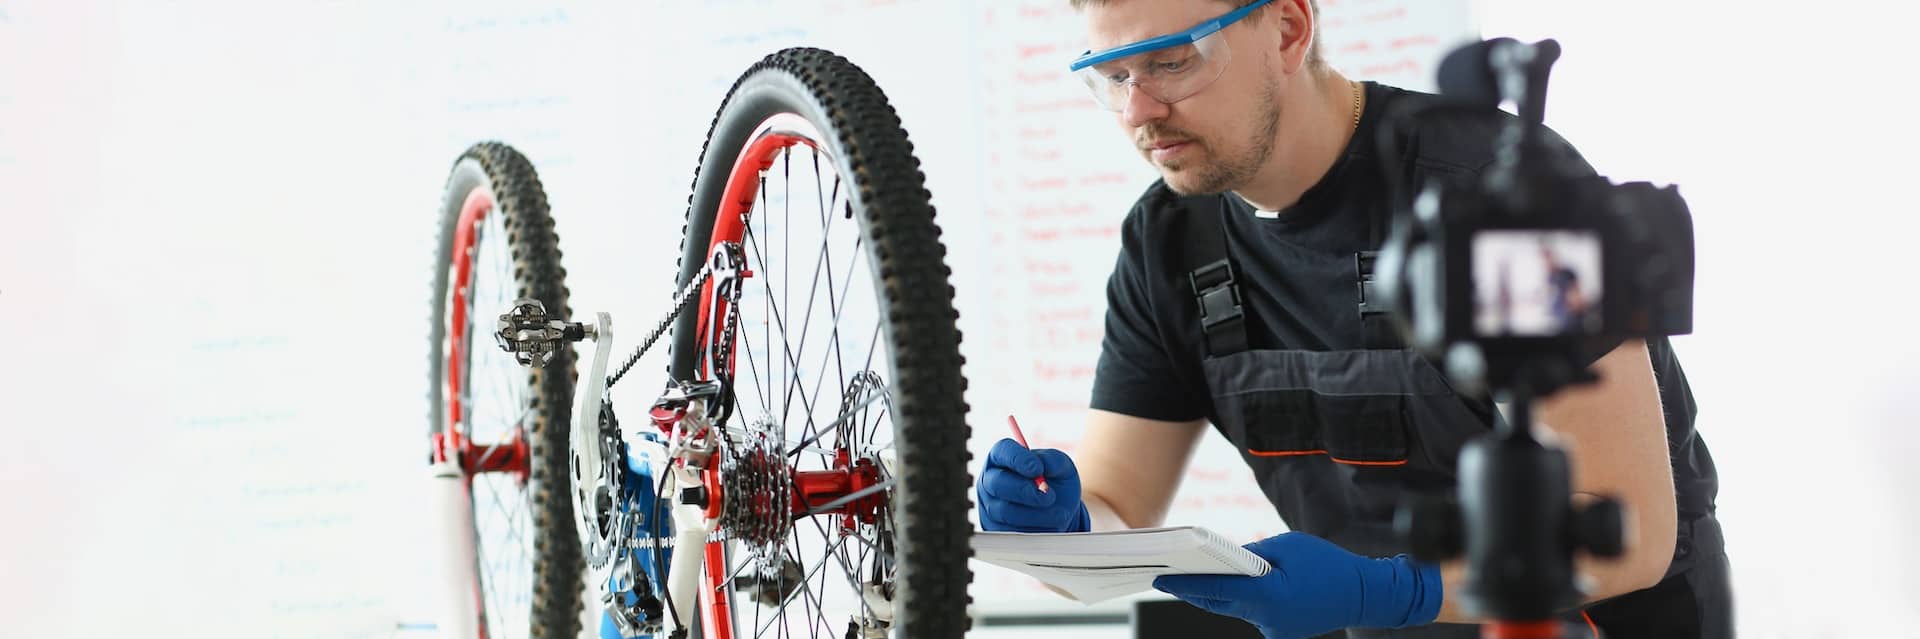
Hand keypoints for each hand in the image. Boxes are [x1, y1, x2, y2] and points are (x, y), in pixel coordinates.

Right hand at [977, 438, 1089, 532]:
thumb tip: (1044, 464)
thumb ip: (1054, 460)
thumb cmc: (1055, 482)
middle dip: (1025, 490)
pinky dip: (1033, 529)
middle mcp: (992, 480)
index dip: (1018, 459)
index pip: (1003, 451)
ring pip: (1005, 510)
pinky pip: (1010, 531)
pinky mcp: (996, 529)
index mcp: (1004, 457)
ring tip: (1058, 513)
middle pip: (997, 483)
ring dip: (1034, 513)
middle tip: (1048, 496)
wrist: (1058, 510)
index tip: (1037, 468)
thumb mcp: (1062, 466)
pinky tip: (1049, 524)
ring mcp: (991, 505)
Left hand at [1153, 532, 1442, 638]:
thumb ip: (1252, 553)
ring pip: (1233, 610)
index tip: (1161, 578)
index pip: (1217, 588)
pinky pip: (1251, 615)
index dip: (1186, 583)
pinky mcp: (1280, 633)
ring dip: (1214, 596)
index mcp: (1269, 595)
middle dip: (1192, 590)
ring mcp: (1273, 630)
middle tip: (1164, 577)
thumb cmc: (1328, 565)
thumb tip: (1226, 559)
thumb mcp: (1287, 546)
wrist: (1362, 594)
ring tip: (1189, 579)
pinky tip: (1226, 588)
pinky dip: (1238, 602)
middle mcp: (1267, 618)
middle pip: (1219, 603)